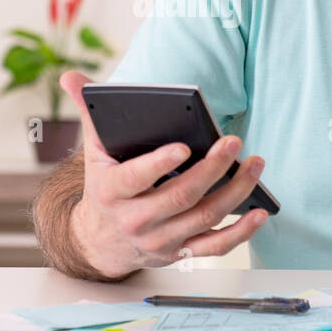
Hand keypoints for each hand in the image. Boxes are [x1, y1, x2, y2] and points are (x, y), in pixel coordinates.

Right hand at [59, 70, 268, 278]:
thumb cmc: (104, 187)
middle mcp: (136, 220)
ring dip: (235, 192)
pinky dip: (241, 233)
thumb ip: (89, 113)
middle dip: (212, 169)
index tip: (184, 147)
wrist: (99, 241)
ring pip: (204, 217)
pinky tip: (260, 212)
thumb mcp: (93, 151)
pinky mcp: (180, 254)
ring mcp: (160, 240)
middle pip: (181, 196)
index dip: (160, 165)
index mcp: (112, 191)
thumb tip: (71, 76)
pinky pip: (215, 247)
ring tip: (254, 164)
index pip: (137, 178)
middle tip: (233, 142)